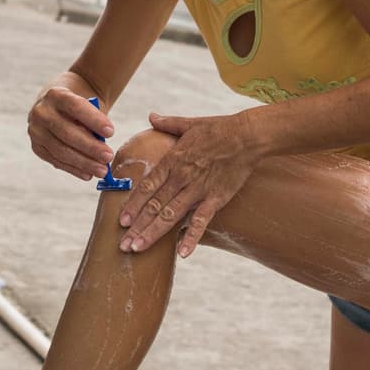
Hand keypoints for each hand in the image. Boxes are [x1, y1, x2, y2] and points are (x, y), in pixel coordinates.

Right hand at [27, 86, 115, 180]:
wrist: (60, 103)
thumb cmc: (80, 104)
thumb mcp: (88, 102)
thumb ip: (94, 119)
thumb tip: (102, 145)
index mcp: (55, 94)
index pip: (75, 107)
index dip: (93, 120)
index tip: (111, 132)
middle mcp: (41, 111)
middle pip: (66, 132)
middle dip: (90, 147)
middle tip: (108, 156)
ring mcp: (35, 130)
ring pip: (60, 150)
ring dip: (83, 162)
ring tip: (102, 170)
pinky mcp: (36, 147)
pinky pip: (55, 161)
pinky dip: (73, 169)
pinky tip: (88, 174)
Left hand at [118, 112, 258, 258]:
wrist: (248, 136)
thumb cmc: (219, 128)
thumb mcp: (190, 123)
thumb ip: (168, 123)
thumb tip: (151, 116)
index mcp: (173, 160)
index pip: (146, 187)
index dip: (132, 205)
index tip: (121, 220)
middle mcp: (181, 177)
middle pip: (154, 205)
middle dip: (137, 226)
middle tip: (123, 245)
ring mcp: (198, 189)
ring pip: (171, 215)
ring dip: (153, 233)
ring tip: (138, 248)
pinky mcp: (216, 198)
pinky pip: (201, 221)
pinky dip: (191, 237)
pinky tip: (182, 253)